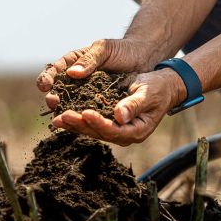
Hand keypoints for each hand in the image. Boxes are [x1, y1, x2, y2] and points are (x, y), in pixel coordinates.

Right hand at [36, 38, 153, 110]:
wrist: (142, 59)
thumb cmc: (122, 50)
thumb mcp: (104, 49)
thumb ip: (90, 59)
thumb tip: (72, 73)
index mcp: (73, 62)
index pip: (54, 70)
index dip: (47, 78)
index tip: (46, 85)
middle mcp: (76, 78)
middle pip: (58, 90)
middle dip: (53, 97)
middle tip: (53, 102)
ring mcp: (86, 92)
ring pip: (70, 103)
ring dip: (64, 110)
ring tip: (62, 116)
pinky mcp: (97, 103)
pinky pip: (86, 111)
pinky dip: (81, 117)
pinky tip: (79, 124)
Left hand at [51, 69, 186, 145]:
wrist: (163, 86)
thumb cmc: (158, 88)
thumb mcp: (148, 93)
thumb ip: (134, 105)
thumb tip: (119, 116)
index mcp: (137, 131)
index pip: (114, 130)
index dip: (99, 123)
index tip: (85, 113)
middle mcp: (125, 134)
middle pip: (99, 133)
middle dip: (80, 125)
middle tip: (62, 116)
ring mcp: (117, 130)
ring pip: (93, 130)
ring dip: (75, 125)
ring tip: (57, 119)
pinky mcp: (110, 123)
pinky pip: (92, 124)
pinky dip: (78, 119)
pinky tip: (63, 115)